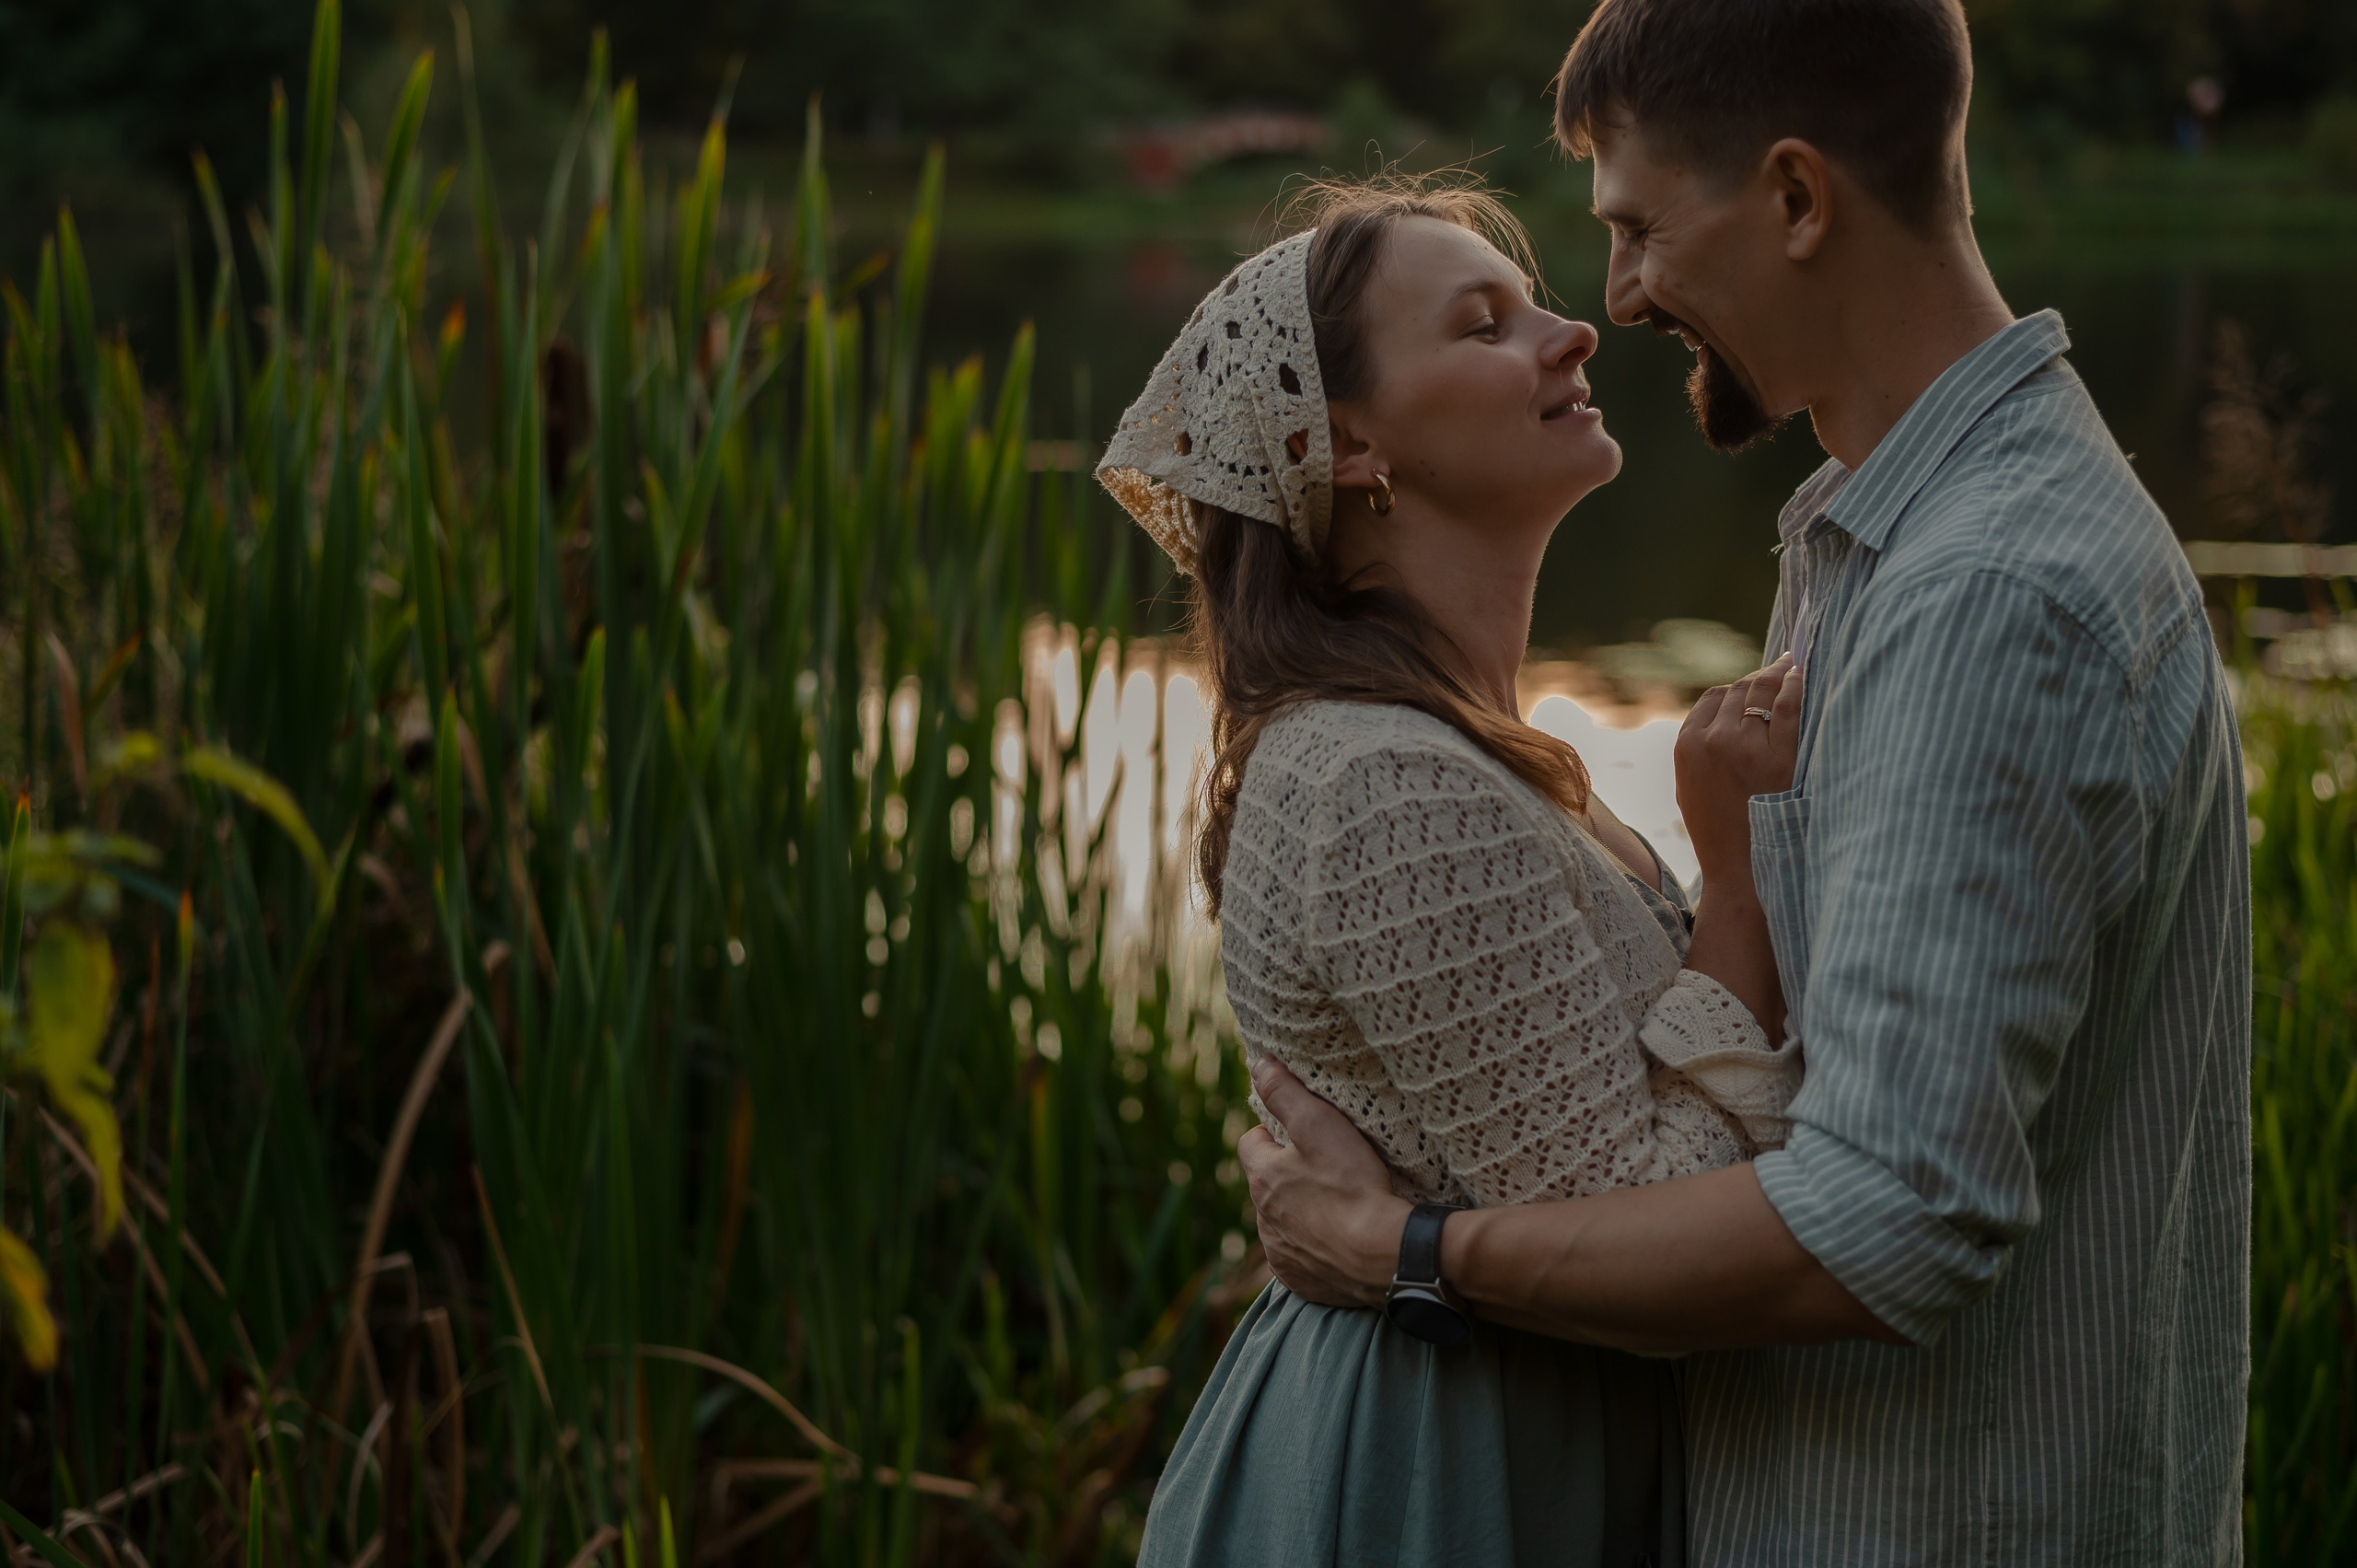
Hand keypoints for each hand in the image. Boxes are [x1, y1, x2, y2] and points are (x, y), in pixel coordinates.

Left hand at [1235, 1057, 1410, 1307]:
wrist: (1384, 1256)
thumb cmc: (1353, 1185)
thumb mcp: (1318, 1124)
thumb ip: (1284, 1092)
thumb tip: (1259, 1065)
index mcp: (1262, 1179)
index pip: (1250, 1144)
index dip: (1274, 1134)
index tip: (1301, 1133)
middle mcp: (1262, 1220)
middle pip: (1267, 1185)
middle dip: (1288, 1174)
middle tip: (1327, 1167)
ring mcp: (1280, 1254)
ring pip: (1281, 1223)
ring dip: (1300, 1212)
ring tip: (1337, 1204)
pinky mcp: (1301, 1281)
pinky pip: (1299, 1259)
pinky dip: (1314, 1247)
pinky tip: (1340, 1239)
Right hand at [1675, 655, 1802, 893]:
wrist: (1744, 874)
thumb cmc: (1722, 834)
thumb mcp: (1691, 788)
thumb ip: (1700, 748)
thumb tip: (1728, 713)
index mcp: (1686, 747)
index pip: (1715, 697)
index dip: (1739, 689)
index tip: (1758, 684)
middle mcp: (1712, 741)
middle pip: (1740, 690)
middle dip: (1761, 680)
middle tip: (1784, 667)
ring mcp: (1745, 748)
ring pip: (1761, 691)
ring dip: (1779, 677)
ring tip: (1796, 668)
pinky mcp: (1779, 757)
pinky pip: (1788, 705)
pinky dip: (1796, 686)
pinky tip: (1803, 679)